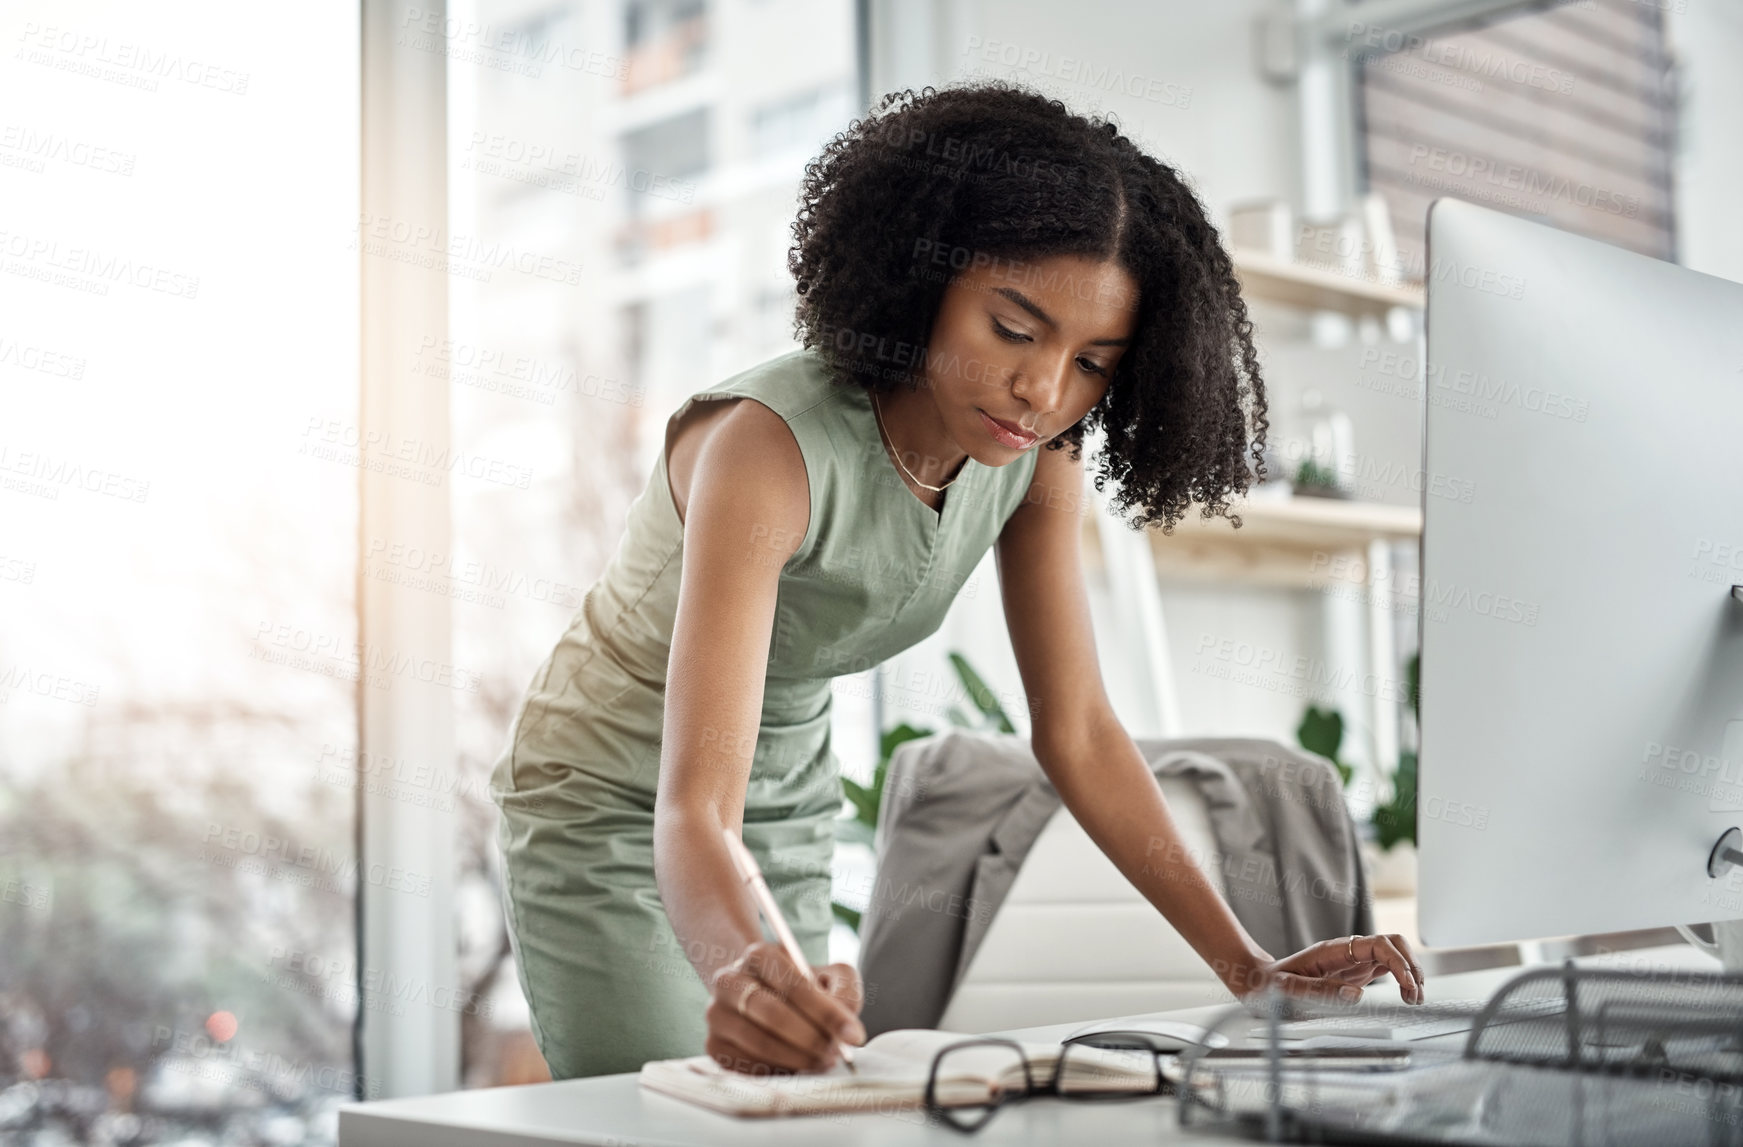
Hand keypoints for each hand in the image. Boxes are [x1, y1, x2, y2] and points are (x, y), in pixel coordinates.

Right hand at [705, 941, 866, 1073]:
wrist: (762, 996)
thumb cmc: (801, 987)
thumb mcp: (830, 976)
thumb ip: (846, 992)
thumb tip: (848, 1030)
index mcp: (758, 955)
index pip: (794, 985)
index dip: (827, 1013)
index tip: (854, 1036)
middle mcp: (729, 980)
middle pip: (773, 1015)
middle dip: (813, 1039)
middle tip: (837, 1054)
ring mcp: (716, 1014)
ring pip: (760, 1044)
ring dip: (799, 1059)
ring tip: (823, 1061)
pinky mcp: (714, 1045)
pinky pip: (748, 1066)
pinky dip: (778, 1072)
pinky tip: (797, 1067)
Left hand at [1238, 933, 1425, 1011]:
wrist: (1257, 982)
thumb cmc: (1269, 986)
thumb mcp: (1288, 991)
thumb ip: (1321, 991)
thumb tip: (1358, 995)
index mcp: (1333, 951)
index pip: (1377, 944)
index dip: (1398, 962)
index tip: (1407, 986)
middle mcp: (1346, 952)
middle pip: (1392, 944)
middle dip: (1411, 965)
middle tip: (1415, 996)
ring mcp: (1352, 962)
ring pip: (1393, 955)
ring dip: (1410, 973)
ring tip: (1415, 999)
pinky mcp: (1354, 974)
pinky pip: (1385, 969)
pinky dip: (1401, 980)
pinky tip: (1406, 997)